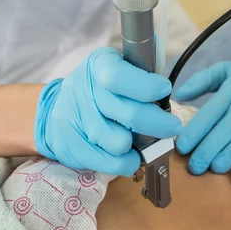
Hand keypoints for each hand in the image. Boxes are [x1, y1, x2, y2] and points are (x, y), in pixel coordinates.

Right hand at [35, 47, 181, 175]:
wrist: (58, 109)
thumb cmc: (99, 90)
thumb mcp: (116, 70)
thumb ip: (138, 80)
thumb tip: (165, 96)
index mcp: (97, 66)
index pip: (118, 77)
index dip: (145, 87)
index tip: (164, 90)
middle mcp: (82, 90)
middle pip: (127, 114)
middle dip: (158, 123)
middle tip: (172, 127)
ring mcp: (73, 119)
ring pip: (119, 142)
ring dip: (139, 146)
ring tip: (145, 142)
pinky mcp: (70, 145)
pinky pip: (109, 162)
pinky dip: (126, 163)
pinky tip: (131, 156)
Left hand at [175, 55, 230, 174]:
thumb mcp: (225, 69)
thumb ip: (201, 80)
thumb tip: (179, 95)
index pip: (210, 113)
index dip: (195, 132)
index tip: (181, 147)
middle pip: (226, 130)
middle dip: (208, 150)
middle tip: (194, 167)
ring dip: (230, 156)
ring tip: (215, 169)